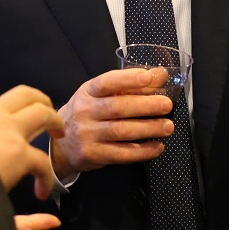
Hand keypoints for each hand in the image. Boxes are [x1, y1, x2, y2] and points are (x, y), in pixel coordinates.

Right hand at [0, 86, 64, 199]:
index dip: (1, 107)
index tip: (6, 118)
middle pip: (21, 94)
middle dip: (37, 99)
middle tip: (45, 109)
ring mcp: (7, 130)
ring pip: (41, 111)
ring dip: (54, 120)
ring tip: (59, 132)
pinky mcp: (20, 152)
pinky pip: (42, 161)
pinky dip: (46, 176)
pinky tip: (42, 190)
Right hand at [51, 68, 175, 181]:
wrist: (61, 144)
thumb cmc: (87, 114)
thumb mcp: (101, 95)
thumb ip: (130, 85)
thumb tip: (160, 75)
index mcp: (88, 92)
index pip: (106, 82)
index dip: (127, 79)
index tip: (148, 77)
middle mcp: (85, 112)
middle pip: (117, 107)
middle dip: (146, 106)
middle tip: (166, 105)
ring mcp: (87, 134)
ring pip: (121, 131)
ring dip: (148, 129)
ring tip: (167, 126)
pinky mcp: (93, 154)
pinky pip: (122, 154)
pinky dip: (143, 151)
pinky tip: (157, 146)